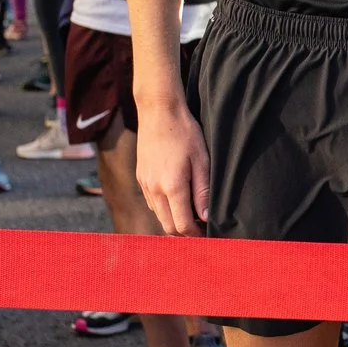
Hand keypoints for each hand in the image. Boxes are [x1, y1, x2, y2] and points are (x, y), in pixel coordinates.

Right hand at [135, 99, 211, 234]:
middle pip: (167, 226)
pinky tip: (177, 197)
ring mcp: (145, 184)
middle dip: (184, 232)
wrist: (158, 112)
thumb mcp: (202, 160)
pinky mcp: (140, 178)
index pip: (182, 225)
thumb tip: (205, 217)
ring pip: (158, 216)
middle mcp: (154, 189)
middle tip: (201, 226)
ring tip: (191, 211)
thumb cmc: (185, 133)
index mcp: (172, 186)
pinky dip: (164, 208)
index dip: (195, 234)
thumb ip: (203, 191)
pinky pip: (152, 203)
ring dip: (173, 219)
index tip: (207, 232)